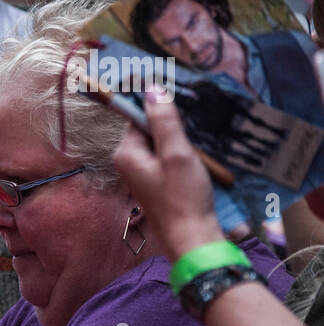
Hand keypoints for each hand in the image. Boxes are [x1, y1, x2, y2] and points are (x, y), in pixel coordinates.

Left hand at [113, 89, 225, 262]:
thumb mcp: (176, 153)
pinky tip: (198, 160)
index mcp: (126, 153)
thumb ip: (164, 121)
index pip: (138, 116)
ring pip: (162, 144)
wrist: (192, 236)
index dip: (160, 108)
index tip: (181, 101)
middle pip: (150, 130)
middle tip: (194, 129)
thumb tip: (152, 89)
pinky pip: (168, 158)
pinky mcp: (157, 183)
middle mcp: (129, 163)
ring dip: (181, 141)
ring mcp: (143, 174)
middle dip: (173, 126)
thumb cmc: (183, 196)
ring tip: (198, 146)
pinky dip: (183, 155)